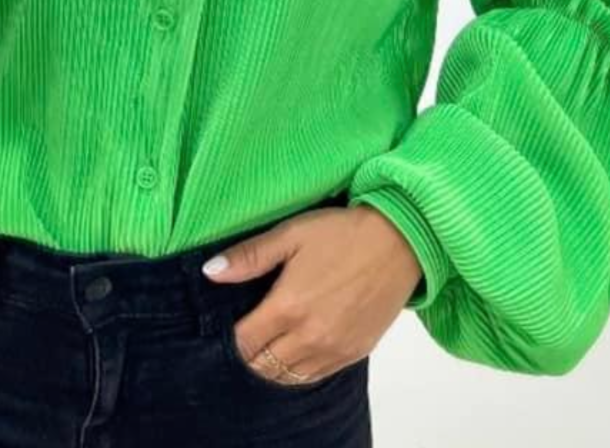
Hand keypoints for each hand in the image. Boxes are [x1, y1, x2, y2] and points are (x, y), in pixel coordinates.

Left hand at [200, 203, 422, 385]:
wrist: (399, 241)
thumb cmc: (340, 233)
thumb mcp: (290, 234)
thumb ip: (249, 256)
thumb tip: (210, 272)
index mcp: (288, 307)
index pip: (244, 343)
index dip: (230, 336)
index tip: (230, 321)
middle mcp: (310, 337)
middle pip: (263, 366)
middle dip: (249, 353)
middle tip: (248, 331)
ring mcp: (334, 350)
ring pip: (288, 377)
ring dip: (273, 365)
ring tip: (269, 342)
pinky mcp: (355, 353)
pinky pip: (316, 376)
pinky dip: (299, 369)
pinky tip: (295, 349)